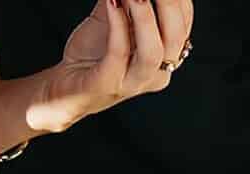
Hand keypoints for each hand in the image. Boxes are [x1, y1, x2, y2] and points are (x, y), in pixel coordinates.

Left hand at [28, 0, 193, 132]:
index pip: (183, 23)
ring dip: (146, 17)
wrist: (66, 88)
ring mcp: (134, 82)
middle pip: (175, 36)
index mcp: (165, 57)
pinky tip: (112, 2)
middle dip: (169, 4)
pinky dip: (117, 25)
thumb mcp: (113, 18)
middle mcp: (156, 72)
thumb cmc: (94, 54)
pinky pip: (118, 54)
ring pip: (152, 51)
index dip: (178, 0)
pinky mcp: (108, 84)